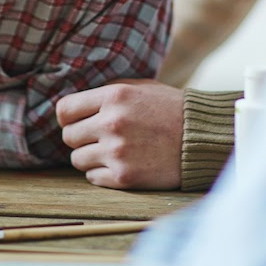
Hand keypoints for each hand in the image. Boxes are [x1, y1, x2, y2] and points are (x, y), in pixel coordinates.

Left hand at [56, 79, 183, 189]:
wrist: (201, 138)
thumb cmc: (170, 109)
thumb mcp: (139, 88)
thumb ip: (106, 93)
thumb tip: (76, 104)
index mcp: (113, 97)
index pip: (64, 110)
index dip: (68, 117)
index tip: (77, 121)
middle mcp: (111, 124)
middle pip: (68, 137)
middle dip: (80, 138)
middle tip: (98, 138)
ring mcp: (117, 152)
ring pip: (78, 160)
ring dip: (91, 157)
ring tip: (112, 152)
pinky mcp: (124, 177)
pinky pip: (93, 178)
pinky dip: (102, 173)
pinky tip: (121, 164)